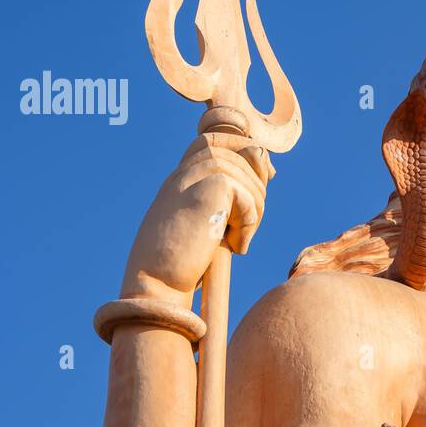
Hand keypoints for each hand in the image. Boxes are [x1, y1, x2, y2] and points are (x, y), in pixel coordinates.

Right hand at [119, 129, 274, 304]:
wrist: (157, 285)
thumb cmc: (180, 265)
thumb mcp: (208, 224)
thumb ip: (230, 196)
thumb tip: (268, 168)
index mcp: (179, 180)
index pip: (214, 140)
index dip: (244, 149)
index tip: (266, 173)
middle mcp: (183, 173)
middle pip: (239, 151)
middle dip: (258, 183)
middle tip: (249, 223)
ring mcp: (192, 178)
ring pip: (248, 176)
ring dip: (254, 211)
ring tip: (238, 240)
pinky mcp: (206, 189)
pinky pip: (248, 195)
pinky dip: (249, 224)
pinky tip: (235, 246)